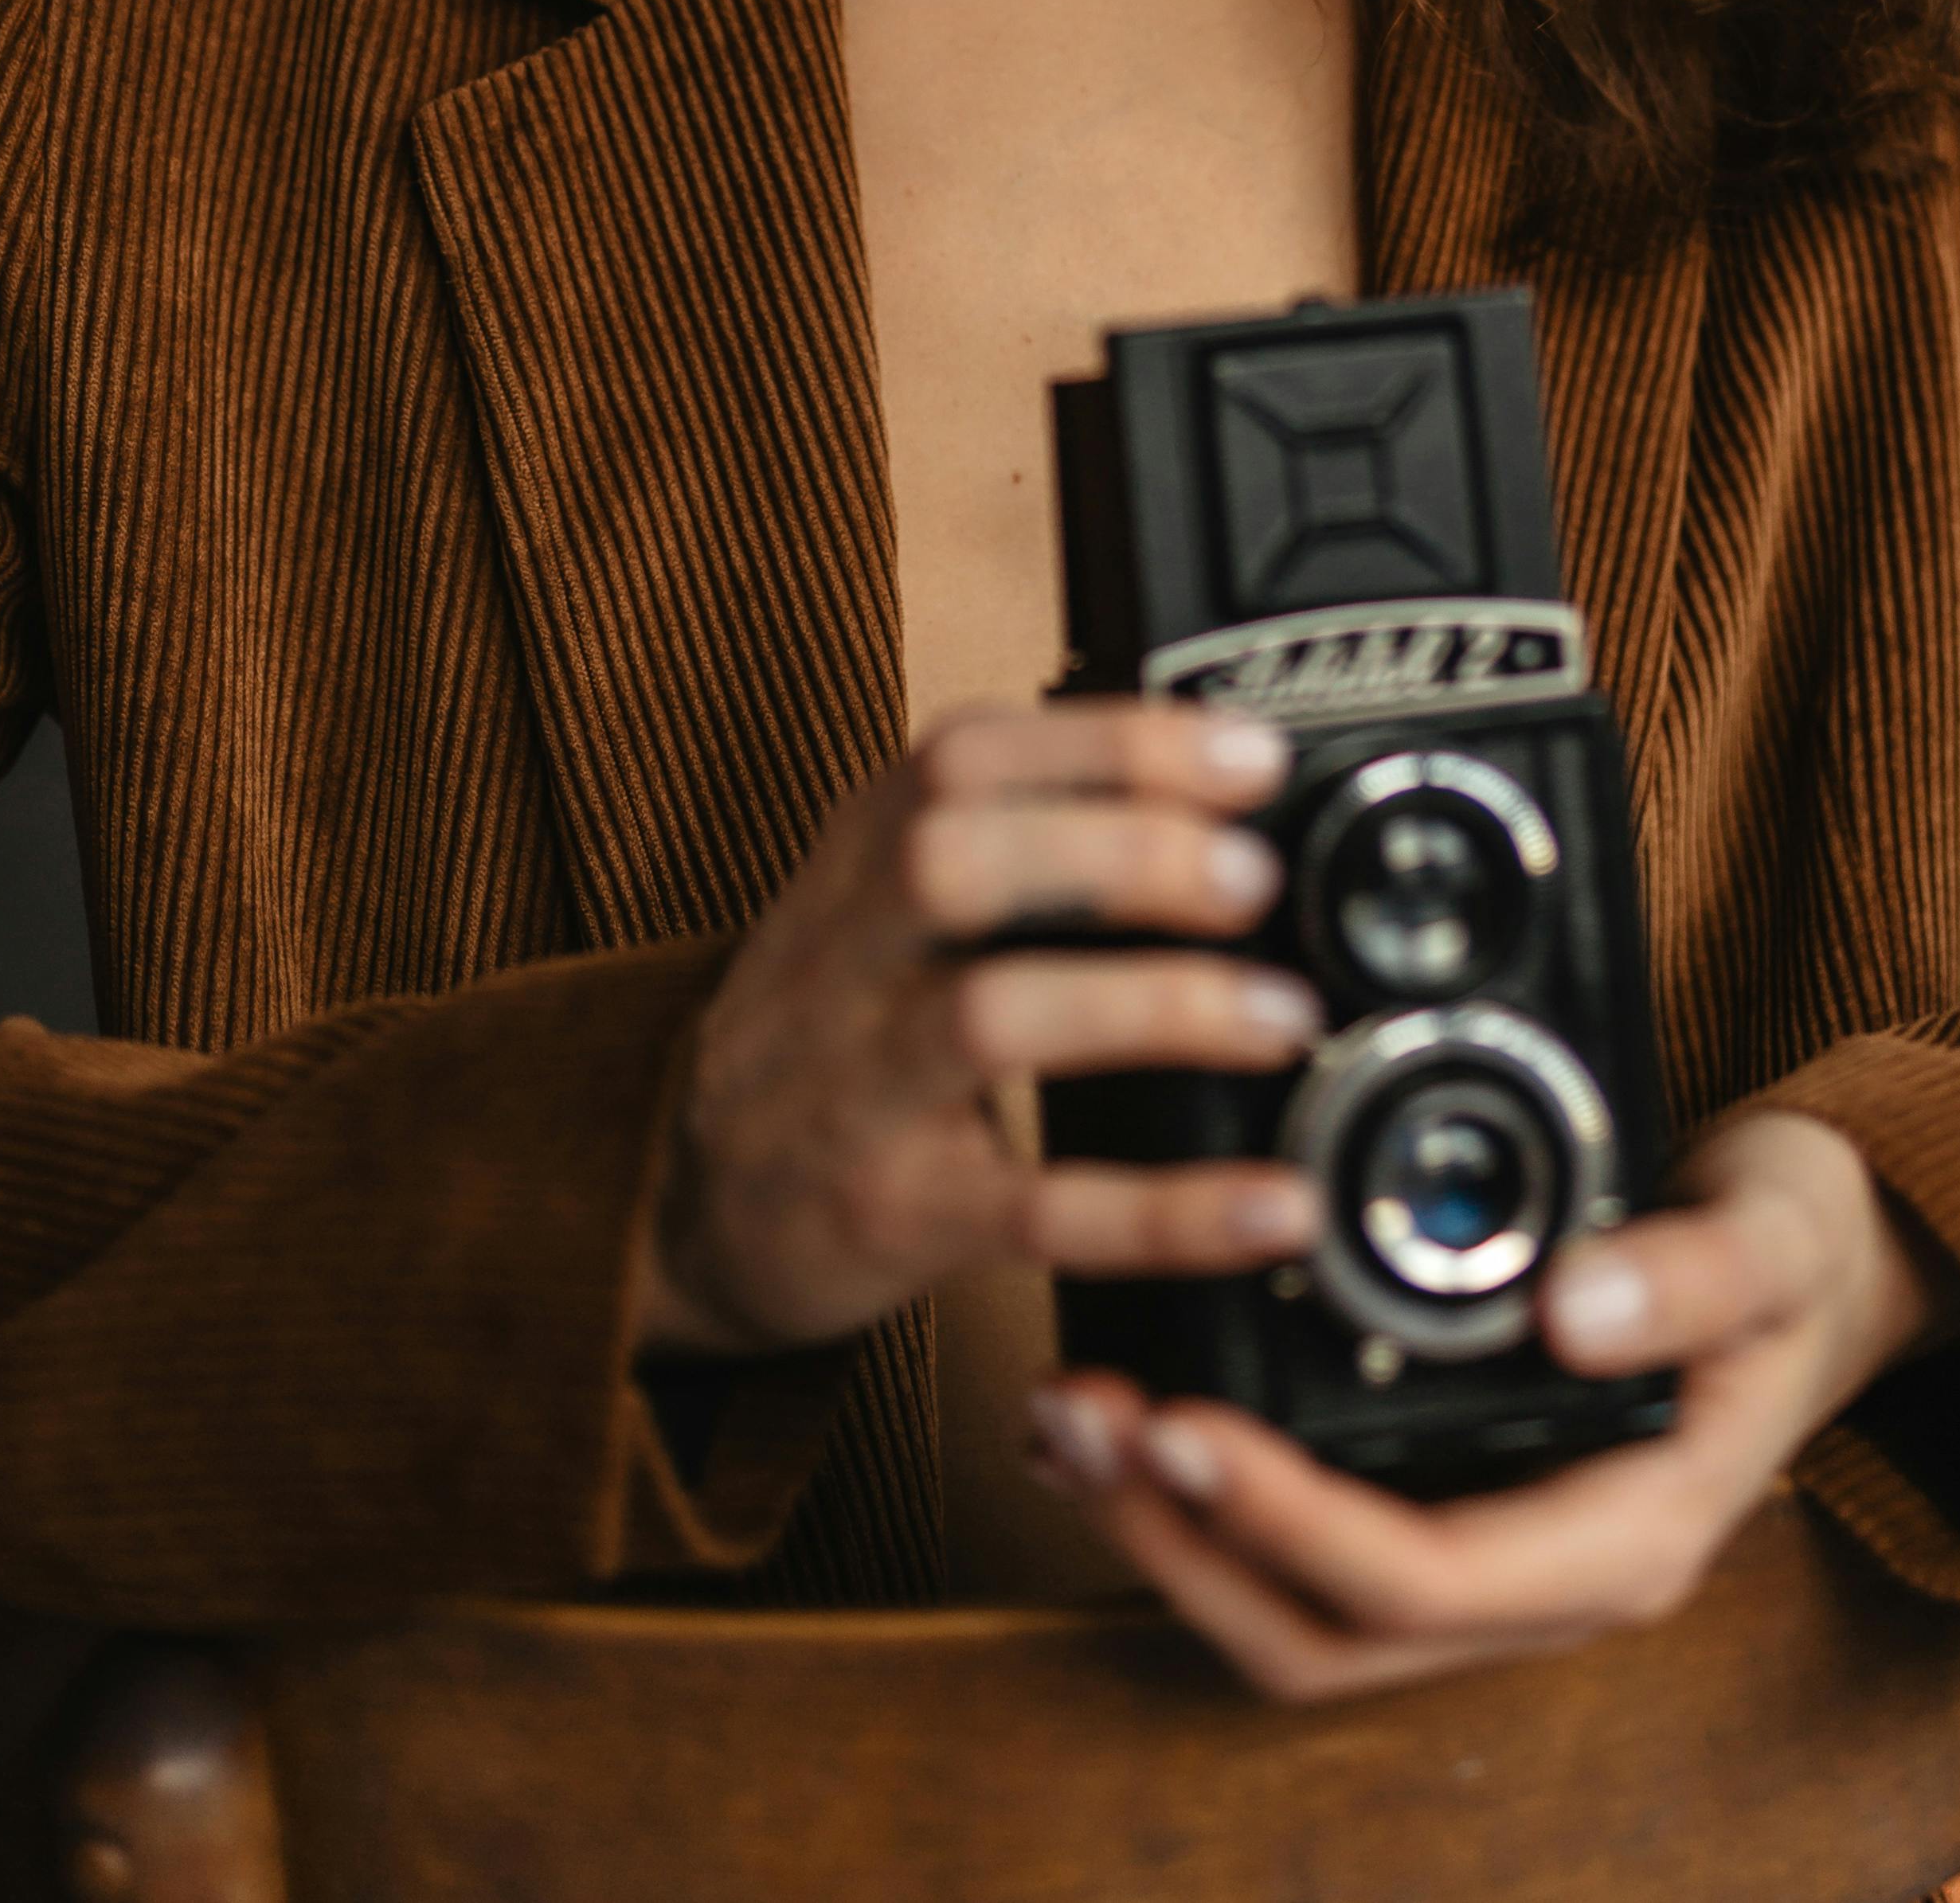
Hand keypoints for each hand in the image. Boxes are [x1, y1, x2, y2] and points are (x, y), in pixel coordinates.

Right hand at [638, 700, 1322, 1356]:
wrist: (679, 1201)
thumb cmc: (827, 1027)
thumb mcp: (878, 901)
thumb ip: (1008, 835)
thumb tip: (1216, 794)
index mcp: (859, 855)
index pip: (967, 754)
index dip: (1113, 742)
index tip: (1247, 758)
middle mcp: (848, 957)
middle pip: (957, 858)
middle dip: (1120, 850)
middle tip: (1252, 880)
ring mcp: (861, 1091)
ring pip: (989, 1018)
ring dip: (1151, 1008)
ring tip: (1280, 1018)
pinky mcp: (895, 1217)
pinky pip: (1031, 1209)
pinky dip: (1160, 1211)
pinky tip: (1263, 1209)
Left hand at [1026, 1107, 1959, 1698]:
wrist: (1831, 1259)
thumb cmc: (1803, 1250)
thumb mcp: (1777, 1238)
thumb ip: (1692, 1275)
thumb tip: (1576, 1312)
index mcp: (1626, 1538)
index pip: (1418, 1583)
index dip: (1286, 1518)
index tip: (1182, 1421)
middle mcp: (1549, 1576)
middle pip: (1327, 1633)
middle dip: (1185, 1542)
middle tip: (1079, 1420)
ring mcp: (1498, 1551)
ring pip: (1299, 1611)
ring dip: (1170, 1530)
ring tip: (1067, 1419)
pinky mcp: (1457, 1501)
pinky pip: (1310, 1548)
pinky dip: (1205, 1497)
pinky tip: (1134, 1412)